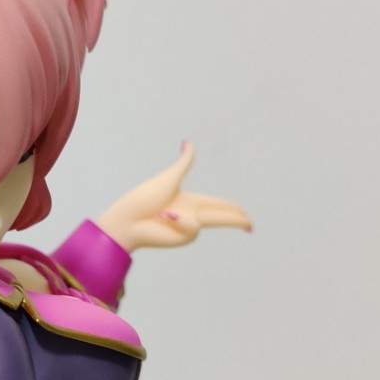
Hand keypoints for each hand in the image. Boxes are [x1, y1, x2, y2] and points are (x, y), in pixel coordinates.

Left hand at [95, 143, 252, 251]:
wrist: (129, 220)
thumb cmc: (144, 197)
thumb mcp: (169, 177)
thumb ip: (184, 163)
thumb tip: (187, 143)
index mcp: (189, 200)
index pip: (215, 204)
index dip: (229, 207)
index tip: (241, 211)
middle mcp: (191, 215)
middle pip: (220, 217)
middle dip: (236, 220)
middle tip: (251, 226)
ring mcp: (188, 228)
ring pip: (210, 221)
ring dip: (186, 217)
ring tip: (162, 214)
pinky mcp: (185, 237)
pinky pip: (194, 225)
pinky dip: (181, 221)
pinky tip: (165, 220)